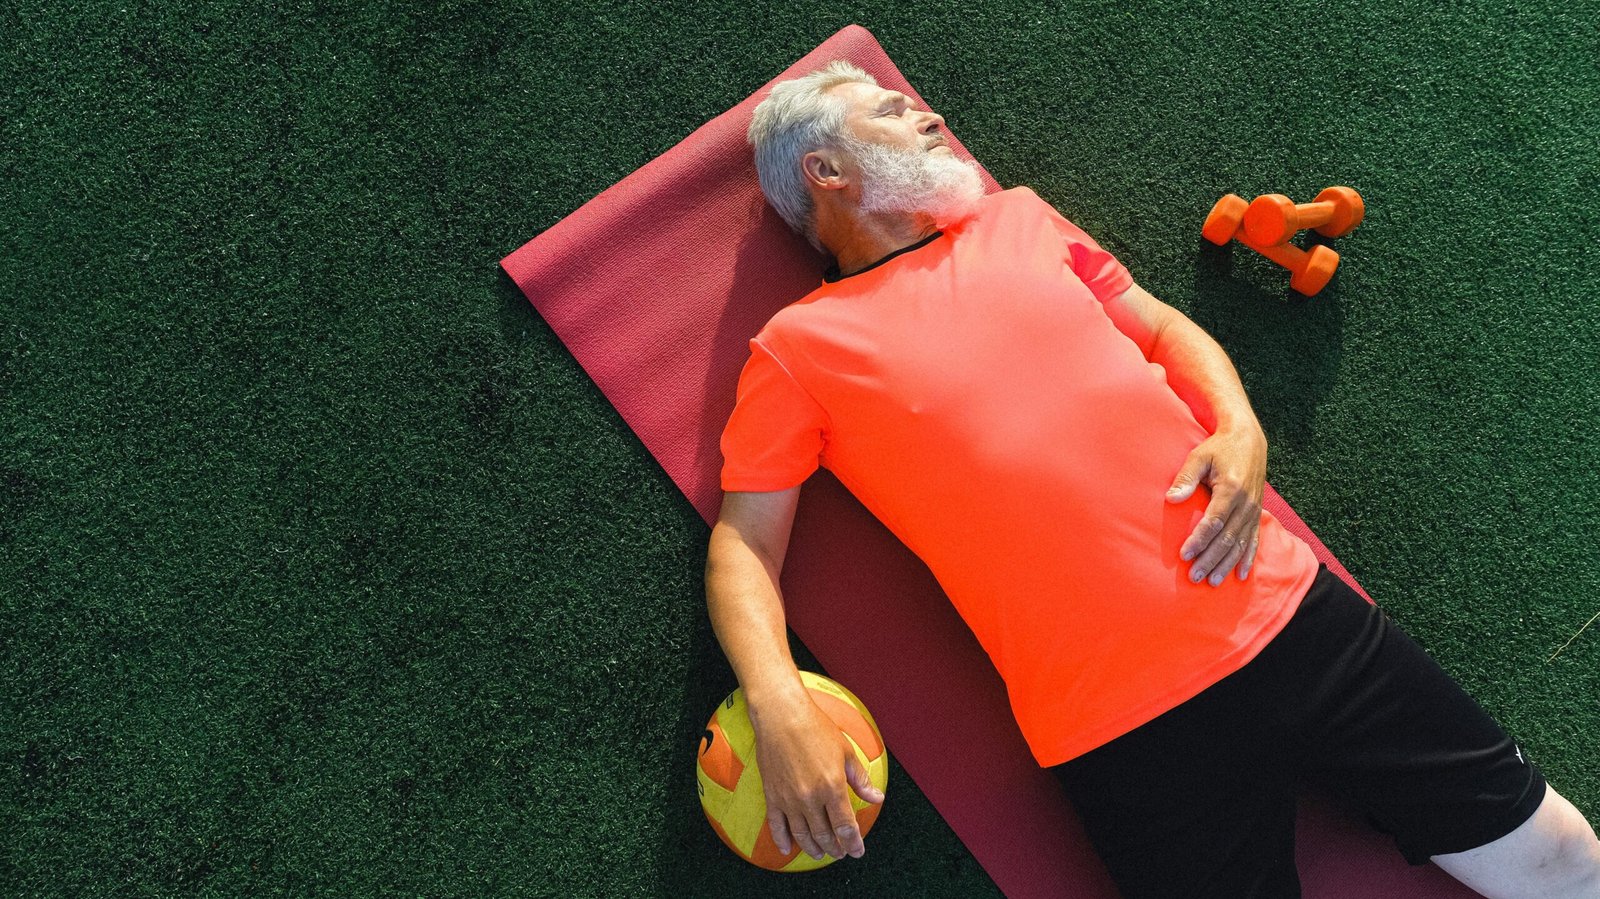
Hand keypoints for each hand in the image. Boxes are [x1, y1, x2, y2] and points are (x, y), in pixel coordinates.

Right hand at [751, 695, 884, 860]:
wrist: (781, 715)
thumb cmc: (815, 728)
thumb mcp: (846, 752)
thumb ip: (860, 780)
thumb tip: (876, 798)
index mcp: (832, 787)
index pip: (846, 827)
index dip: (853, 843)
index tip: (857, 851)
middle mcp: (810, 798)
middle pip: (824, 835)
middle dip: (835, 848)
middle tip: (841, 853)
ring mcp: (789, 799)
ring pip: (802, 834)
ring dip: (812, 848)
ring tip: (820, 854)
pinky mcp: (772, 795)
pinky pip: (776, 825)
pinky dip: (782, 840)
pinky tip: (787, 849)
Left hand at [1166, 425, 1267, 586]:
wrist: (1249, 440)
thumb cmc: (1219, 448)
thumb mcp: (1199, 456)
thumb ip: (1186, 478)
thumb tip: (1171, 499)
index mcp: (1231, 489)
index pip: (1213, 522)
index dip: (1199, 540)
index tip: (1184, 555)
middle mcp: (1246, 503)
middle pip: (1227, 538)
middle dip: (1210, 559)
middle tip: (1195, 577)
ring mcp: (1253, 509)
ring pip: (1240, 543)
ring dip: (1227, 564)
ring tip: (1213, 582)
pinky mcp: (1256, 513)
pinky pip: (1254, 540)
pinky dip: (1248, 559)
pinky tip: (1241, 575)